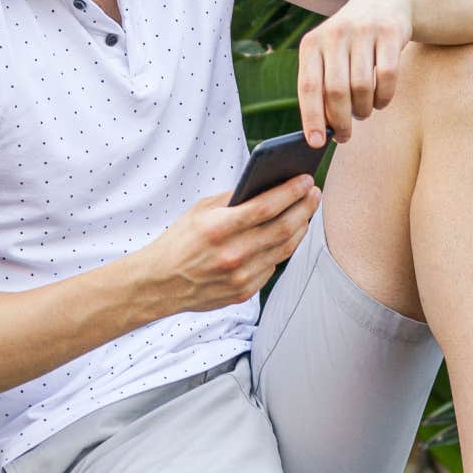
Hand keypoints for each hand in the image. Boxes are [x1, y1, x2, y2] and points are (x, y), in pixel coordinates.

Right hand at [123, 175, 318, 316]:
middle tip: (314, 193)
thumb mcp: (199, 211)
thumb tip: (267, 185)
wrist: (159, 284)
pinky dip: (283, 248)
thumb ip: (232, 200)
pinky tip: (289, 235)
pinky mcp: (244, 292)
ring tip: (307, 211)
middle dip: (304, 206)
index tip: (306, 180)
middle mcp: (232, 254)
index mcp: (218, 228)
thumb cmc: (179, 241)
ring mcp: (240, 276)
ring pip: (285, 248)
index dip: (291, 192)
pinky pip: (273, 266)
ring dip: (301, 227)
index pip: (266, 206)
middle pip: (283, 227)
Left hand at [297, 0, 412, 146]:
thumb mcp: (328, 56)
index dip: (312, 117)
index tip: (316, 142)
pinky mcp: (390, 33)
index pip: (308, 86)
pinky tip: (380, 101)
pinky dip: (384, 97)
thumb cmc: (349, 44)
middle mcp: (335, 34)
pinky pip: (388, 77)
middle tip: (344, 135)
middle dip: (341, 121)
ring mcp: (364, 31)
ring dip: (364, 109)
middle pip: (336, 91)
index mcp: (312, 43)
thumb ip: (321, 87)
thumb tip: (320, 130)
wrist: (383, 4)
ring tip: (363, 112)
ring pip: (363, 86)